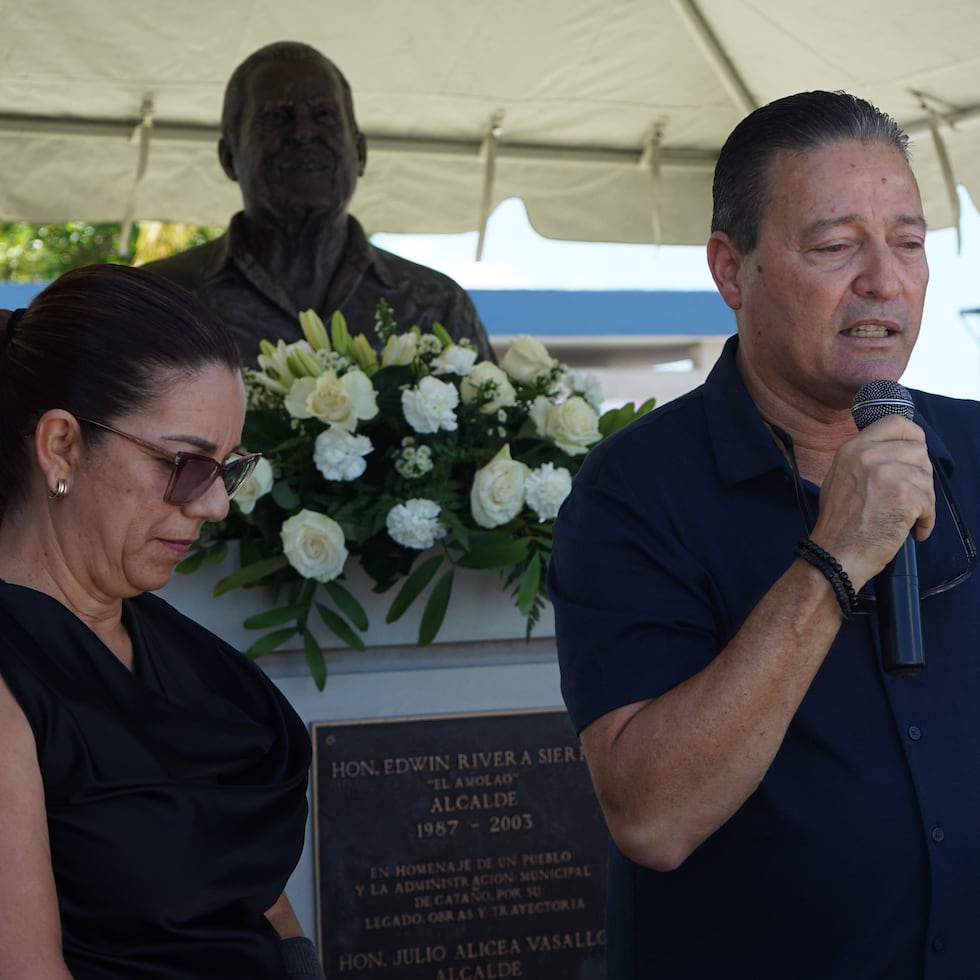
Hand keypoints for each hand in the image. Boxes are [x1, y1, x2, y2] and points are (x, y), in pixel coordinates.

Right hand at [811, 414, 933, 591]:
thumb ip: (864, 459)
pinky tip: (913, 530)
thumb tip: (895, 451)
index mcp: (852, 448)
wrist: (836, 553)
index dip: (913, 436)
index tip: (915, 454)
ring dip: (924, 500)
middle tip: (910, 496)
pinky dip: (926, 519)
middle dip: (920, 474)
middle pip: (918, 449)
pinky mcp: (903, 495)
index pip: (895, 422)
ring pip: (927, 476)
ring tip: (909, 516)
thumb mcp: (839, 477)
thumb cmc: (838, 524)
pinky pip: (930, 502)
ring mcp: (886, 473)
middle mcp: (868, 455)